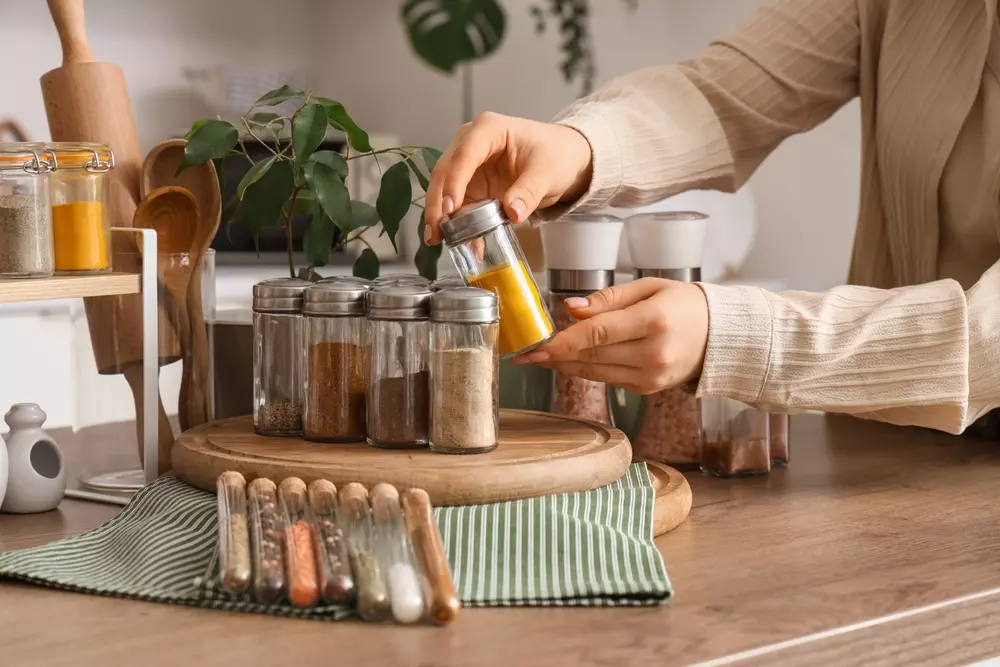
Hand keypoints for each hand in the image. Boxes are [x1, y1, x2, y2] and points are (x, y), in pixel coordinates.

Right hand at [424, 112, 593, 243]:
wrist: (563, 159)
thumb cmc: (555, 154)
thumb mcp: (547, 172)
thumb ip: (529, 192)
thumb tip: (512, 213)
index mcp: (489, 129)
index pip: (464, 155)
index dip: (454, 182)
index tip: (450, 208)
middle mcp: (470, 143)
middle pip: (445, 172)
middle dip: (438, 203)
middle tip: (436, 231)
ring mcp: (468, 164)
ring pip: (444, 189)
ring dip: (439, 215)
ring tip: (437, 239)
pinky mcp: (471, 184)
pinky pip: (458, 205)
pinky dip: (456, 223)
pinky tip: (459, 241)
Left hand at [513, 279, 709, 394]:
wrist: (721, 336)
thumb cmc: (685, 304)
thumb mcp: (649, 288)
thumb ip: (608, 299)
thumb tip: (572, 309)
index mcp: (654, 321)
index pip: (597, 333)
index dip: (562, 342)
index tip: (535, 346)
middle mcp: (653, 353)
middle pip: (591, 355)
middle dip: (555, 355)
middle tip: (525, 353)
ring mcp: (651, 375)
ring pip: (595, 371)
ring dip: (565, 365)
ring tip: (540, 357)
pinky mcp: (648, 389)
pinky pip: (607, 378)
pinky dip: (587, 369)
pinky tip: (570, 361)